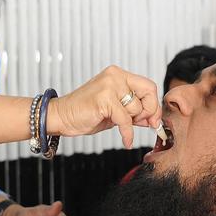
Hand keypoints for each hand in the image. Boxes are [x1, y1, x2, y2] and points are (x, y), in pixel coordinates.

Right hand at [46, 65, 161, 147]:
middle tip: (144, 124)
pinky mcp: (104, 99)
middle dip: (149, 112)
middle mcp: (115, 76)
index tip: (154, 119)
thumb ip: (134, 110)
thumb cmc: (87, 113)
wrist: (62, 116)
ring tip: (119, 125)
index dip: (154, 104)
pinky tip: (126, 140)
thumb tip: (154, 119)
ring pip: (136, 107)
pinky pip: (125, 120)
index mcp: (118, 75)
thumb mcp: (115, 110)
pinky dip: (127, 133)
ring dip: (131, 122)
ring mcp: (109, 86)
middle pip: (148, 92)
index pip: (148, 86)